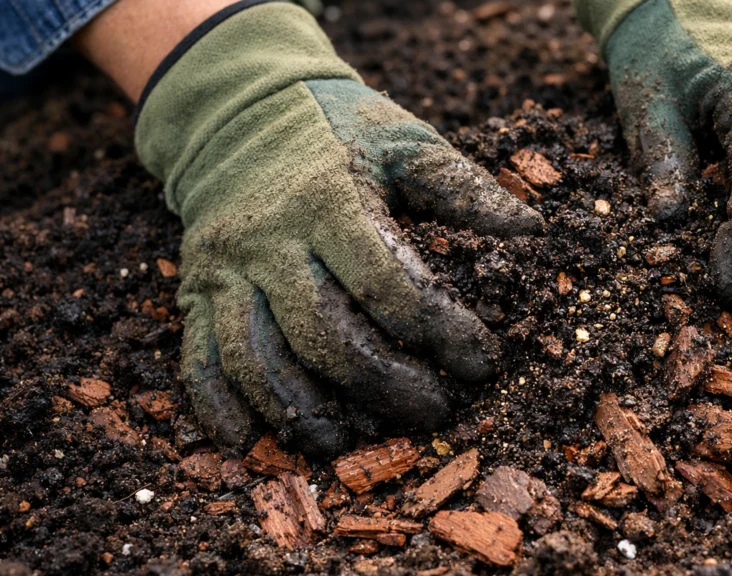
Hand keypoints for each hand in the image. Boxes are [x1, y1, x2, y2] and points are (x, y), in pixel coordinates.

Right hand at [135, 4, 542, 454]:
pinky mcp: (197, 285)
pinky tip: (248, 441)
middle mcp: (272, 239)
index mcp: (330, 200)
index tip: (481, 364)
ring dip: (303, 412)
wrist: (234, 105)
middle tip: (432, 412)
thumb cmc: (337, 126)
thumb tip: (532, 231)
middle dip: (383, 385)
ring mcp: (227, 267)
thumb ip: (463, 187)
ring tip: (347, 442)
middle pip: (324, 334)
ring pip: (258, 358)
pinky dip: (218, 405)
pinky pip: (199, 355)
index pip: (389, 284)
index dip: (442, 332)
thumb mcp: (404, 140)